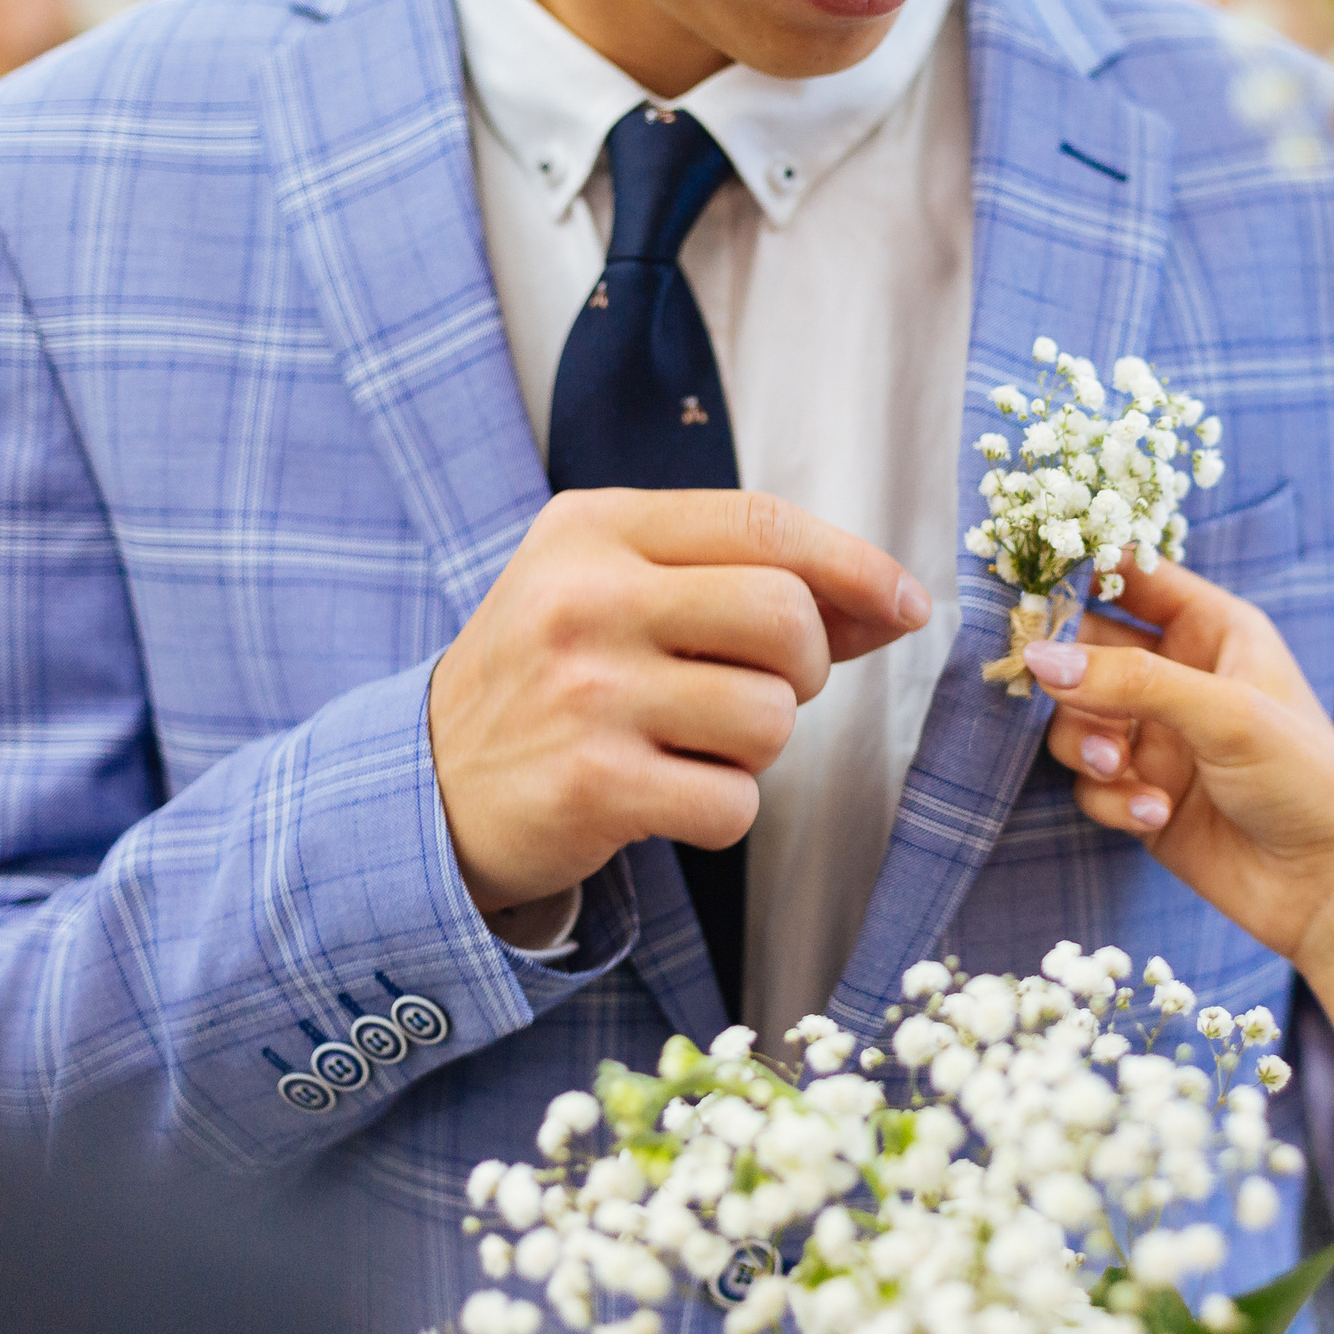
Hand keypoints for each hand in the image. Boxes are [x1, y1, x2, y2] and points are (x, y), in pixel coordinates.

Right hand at [429, 489, 930, 912]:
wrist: (428, 788)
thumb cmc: (557, 677)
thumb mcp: (623, 594)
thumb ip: (747, 586)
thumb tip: (892, 604)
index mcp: (596, 528)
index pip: (763, 522)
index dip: (855, 565)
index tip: (905, 603)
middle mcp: (586, 598)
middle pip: (785, 616)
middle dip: (805, 665)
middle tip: (756, 687)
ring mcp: (587, 693)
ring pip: (771, 718)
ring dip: (758, 747)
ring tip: (690, 743)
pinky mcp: (593, 786)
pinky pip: (735, 803)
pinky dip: (722, 811)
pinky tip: (664, 795)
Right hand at [1029, 561, 1333, 965]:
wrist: (1331, 885)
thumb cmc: (1305, 779)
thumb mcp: (1225, 714)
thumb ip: (1132, 680)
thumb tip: (1038, 657)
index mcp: (1215, 630)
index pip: (1134, 577)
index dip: (1080, 574)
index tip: (1026, 588)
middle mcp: (1182, 676)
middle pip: (1088, 651)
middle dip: (1070, 677)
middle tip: (1053, 691)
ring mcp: (1160, 738)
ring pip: (1076, 720)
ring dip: (1085, 743)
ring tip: (1115, 766)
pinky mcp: (1144, 795)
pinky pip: (1092, 784)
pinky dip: (1111, 797)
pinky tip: (1153, 815)